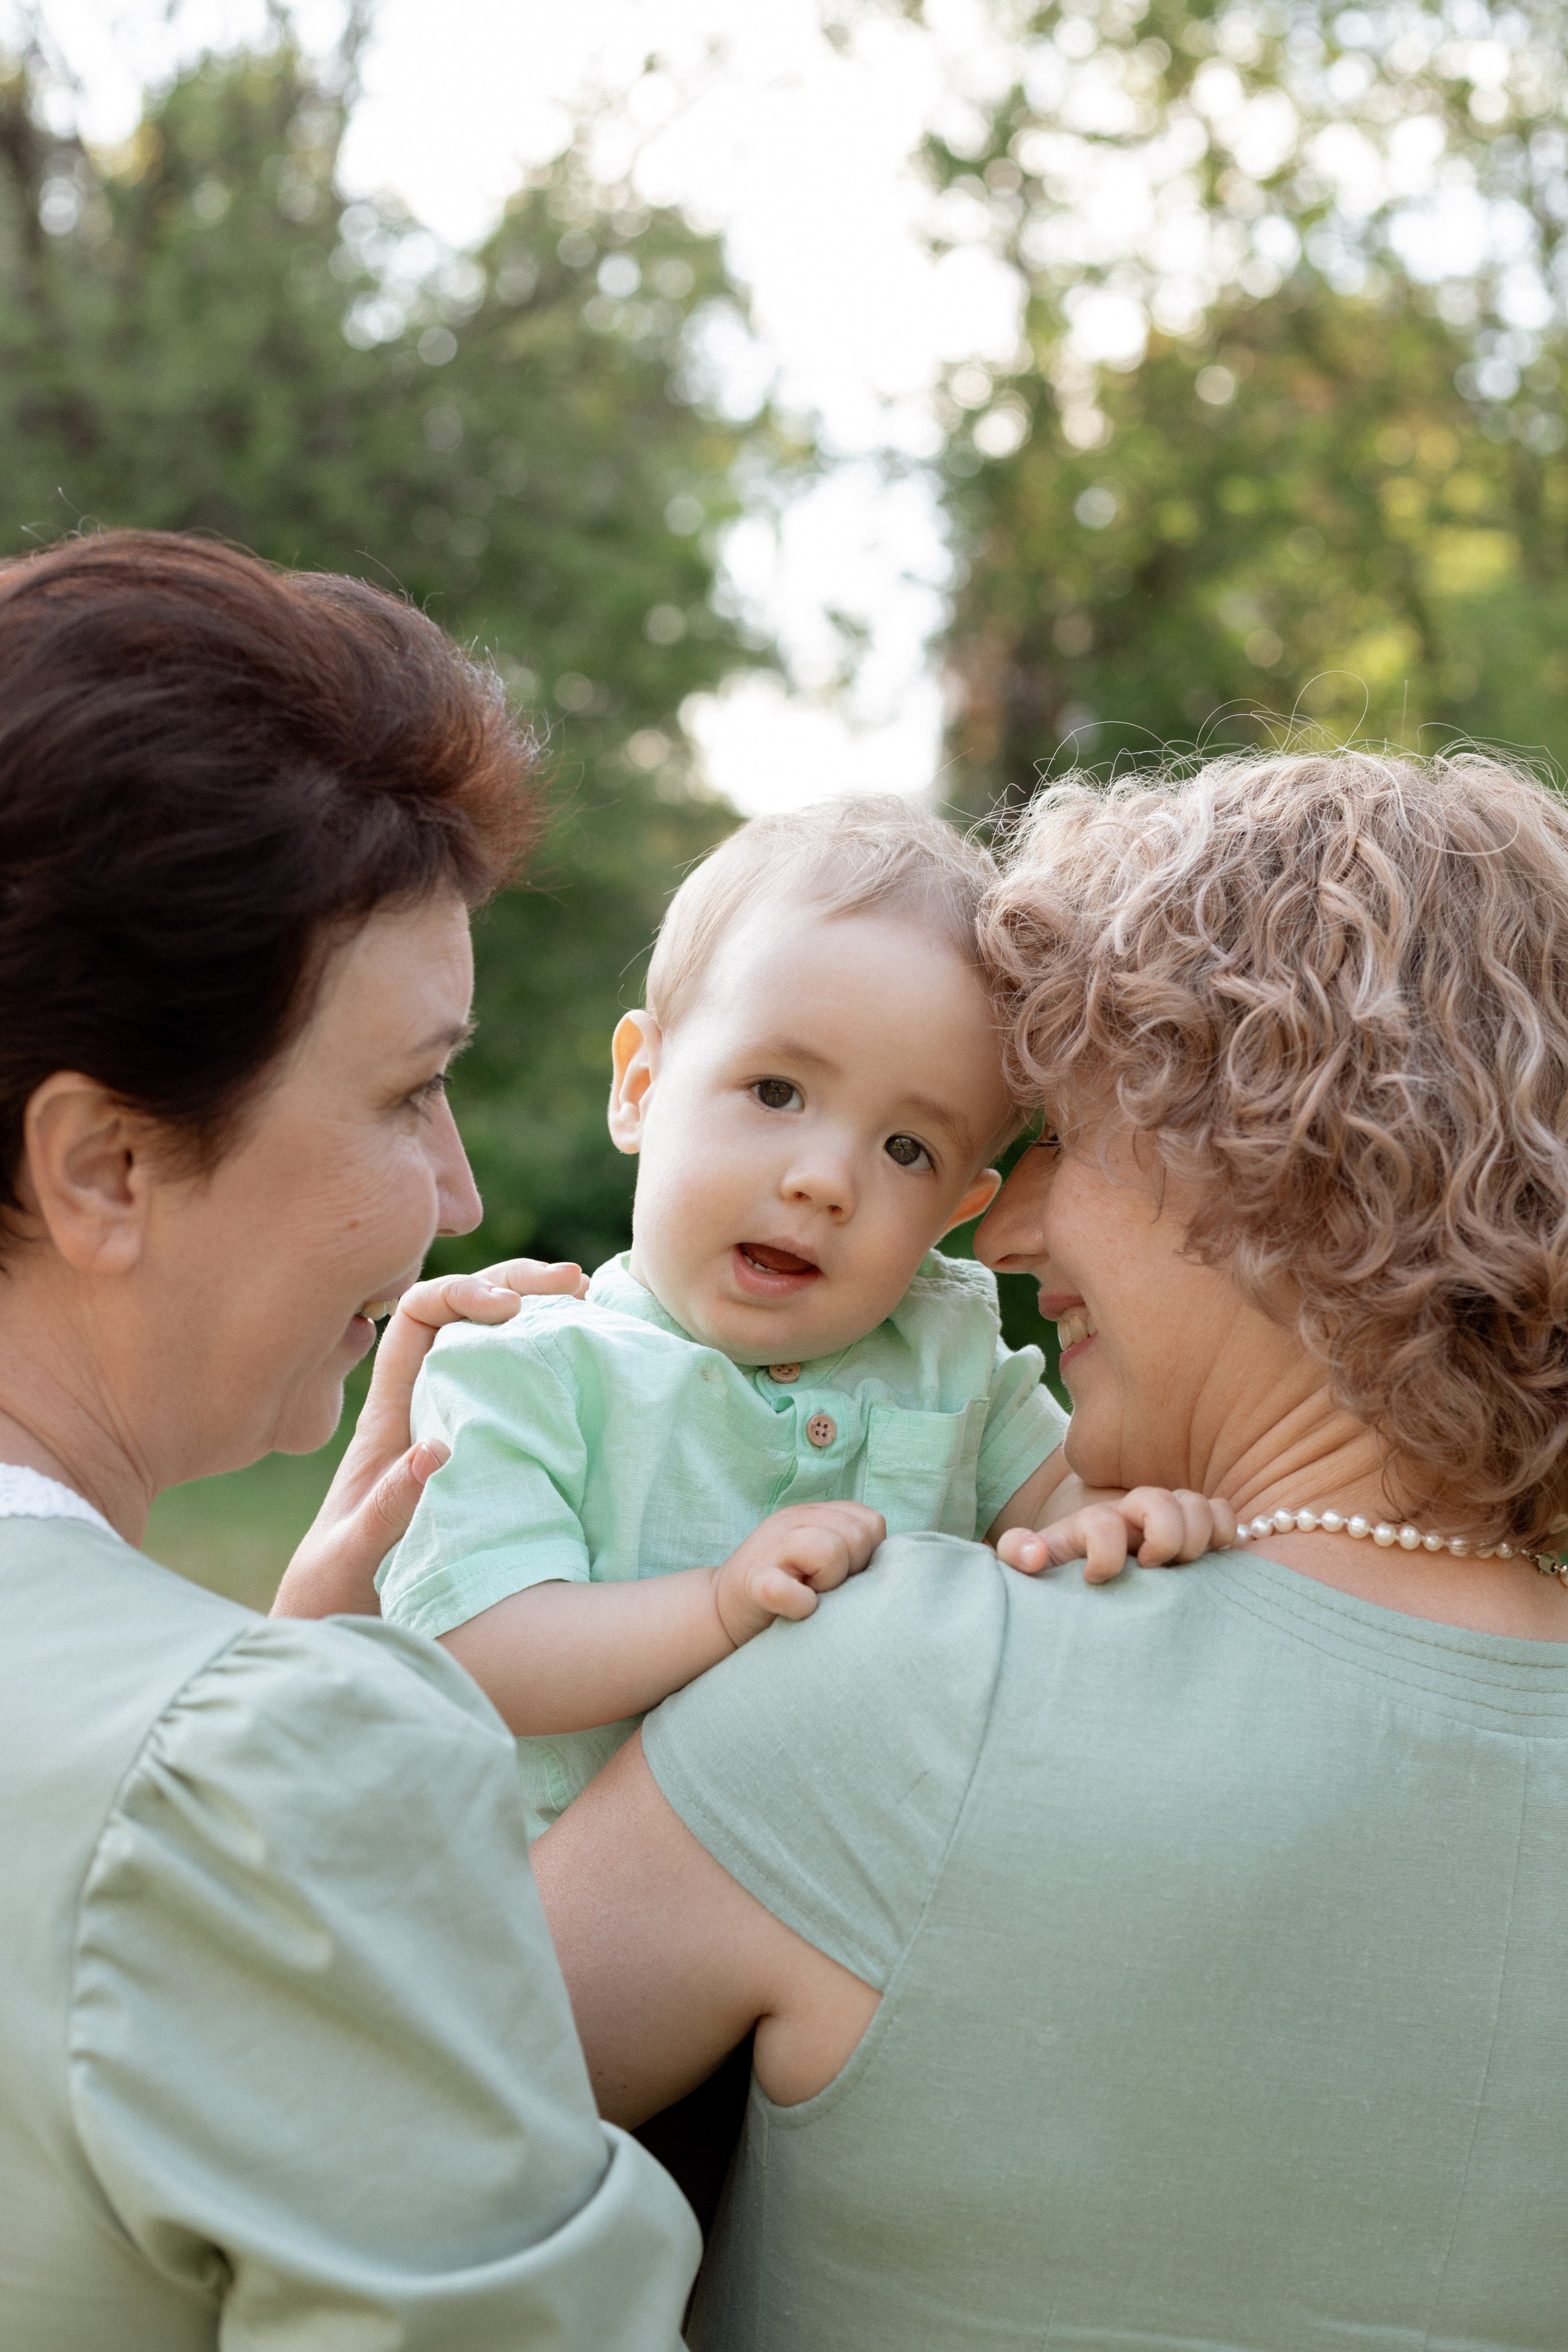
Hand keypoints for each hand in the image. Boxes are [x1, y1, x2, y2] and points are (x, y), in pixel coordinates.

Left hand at [270, 1259, 588, 1619]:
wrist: (333, 1625)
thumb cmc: (334, 1593)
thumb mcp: (353, 1555)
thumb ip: (389, 1508)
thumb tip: (437, 1449)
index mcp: (387, 1415)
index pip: (419, 1316)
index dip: (461, 1293)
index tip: (509, 1309)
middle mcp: (422, 1406)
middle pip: (465, 1314)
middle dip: (514, 1284)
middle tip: (572, 1284)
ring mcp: (454, 1425)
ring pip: (494, 1346)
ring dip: (538, 1317)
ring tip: (588, 1307)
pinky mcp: (485, 1453)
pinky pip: (517, 1391)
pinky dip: (551, 1365)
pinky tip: (589, 1360)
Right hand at [711, 1502, 885, 1648]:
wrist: (719, 1614)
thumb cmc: (785, 1592)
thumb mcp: (819, 1558)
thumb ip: (851, 1548)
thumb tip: (897, 1564)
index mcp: (813, 1514)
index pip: (871, 1523)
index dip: (868, 1555)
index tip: (845, 1576)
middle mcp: (791, 1521)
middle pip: (857, 1535)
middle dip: (851, 1570)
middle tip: (824, 1589)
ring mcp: (770, 1549)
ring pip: (831, 1551)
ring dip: (828, 1585)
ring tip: (809, 1596)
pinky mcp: (753, 1584)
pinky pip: (789, 1590)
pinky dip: (799, 1605)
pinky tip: (795, 1611)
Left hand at [996, 1486, 1237, 1585]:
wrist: (1089, 1564)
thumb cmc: (1066, 1570)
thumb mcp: (1036, 1563)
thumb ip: (1019, 1552)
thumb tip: (1031, 1555)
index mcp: (1093, 1522)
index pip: (1103, 1522)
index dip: (1103, 1553)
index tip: (1095, 1579)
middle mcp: (1134, 1514)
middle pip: (1158, 1501)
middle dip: (1162, 1537)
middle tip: (1151, 1569)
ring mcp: (1168, 1519)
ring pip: (1196, 1505)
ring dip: (1194, 1537)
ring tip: (1181, 1570)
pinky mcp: (1198, 1532)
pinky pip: (1224, 1515)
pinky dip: (1225, 1533)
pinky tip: (1208, 1562)